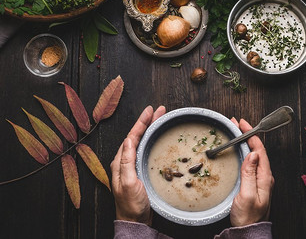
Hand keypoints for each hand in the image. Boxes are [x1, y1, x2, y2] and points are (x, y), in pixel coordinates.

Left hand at [110, 105, 165, 224]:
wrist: (135, 220)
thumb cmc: (131, 205)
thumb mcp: (127, 183)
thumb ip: (126, 162)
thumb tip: (128, 140)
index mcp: (120, 161)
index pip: (131, 136)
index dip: (141, 122)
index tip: (149, 110)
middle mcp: (125, 160)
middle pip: (137, 135)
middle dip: (148, 121)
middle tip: (160, 110)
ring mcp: (133, 165)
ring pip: (142, 140)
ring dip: (150, 128)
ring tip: (160, 118)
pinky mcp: (140, 169)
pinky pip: (146, 149)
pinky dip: (152, 139)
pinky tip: (158, 136)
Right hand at [230, 118, 274, 226]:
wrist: (248, 234)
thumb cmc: (247, 218)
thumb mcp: (246, 195)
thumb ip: (250, 174)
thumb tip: (253, 154)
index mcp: (265, 178)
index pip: (260, 150)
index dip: (251, 134)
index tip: (242, 123)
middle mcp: (264, 177)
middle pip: (257, 150)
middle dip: (247, 134)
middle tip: (235, 124)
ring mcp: (259, 181)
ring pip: (254, 156)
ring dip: (245, 142)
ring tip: (235, 133)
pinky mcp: (253, 184)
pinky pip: (250, 163)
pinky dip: (244, 152)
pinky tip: (238, 151)